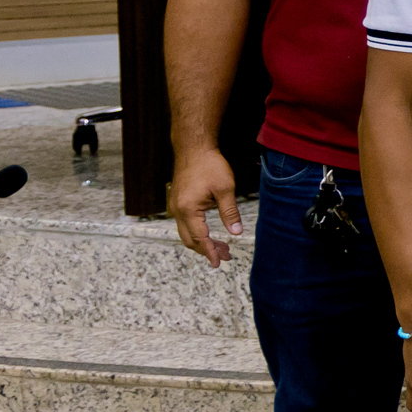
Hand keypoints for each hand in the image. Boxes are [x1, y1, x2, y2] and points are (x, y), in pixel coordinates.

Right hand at [169, 146, 243, 266]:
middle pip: (190, 240)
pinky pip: (185, 224)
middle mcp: (178, 210)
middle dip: (207, 250)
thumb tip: (236, 232)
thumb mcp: (225, 189)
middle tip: (225, 256)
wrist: (193, 148)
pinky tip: (210, 234)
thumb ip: (230, 212)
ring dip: (202, 242)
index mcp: (188, 209)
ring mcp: (176, 206)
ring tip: (221, 247)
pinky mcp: (178, 202)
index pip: (199, 238)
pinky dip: (197, 233)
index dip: (210, 252)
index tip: (218, 263)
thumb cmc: (209, 165)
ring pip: (186, 233)